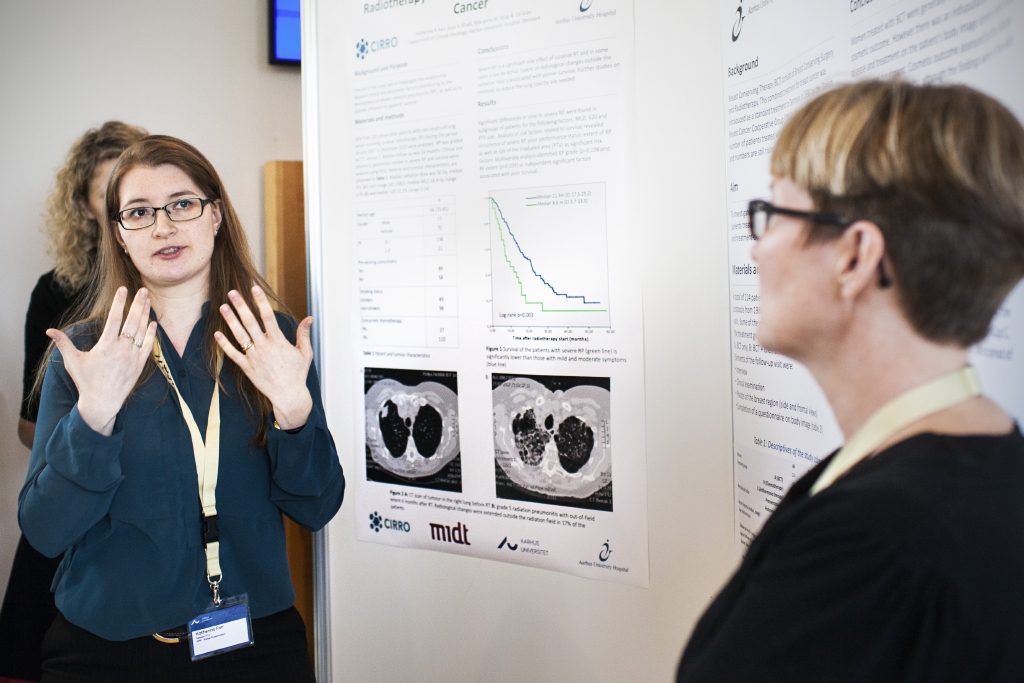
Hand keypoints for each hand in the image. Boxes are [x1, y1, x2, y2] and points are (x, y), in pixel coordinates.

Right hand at [47, 287, 157, 435]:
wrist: (102, 403)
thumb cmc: (86, 381)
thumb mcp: (73, 361)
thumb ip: (63, 343)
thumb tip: (49, 331)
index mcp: (105, 346)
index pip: (114, 319)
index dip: (119, 303)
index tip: (123, 289)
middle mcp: (121, 350)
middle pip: (132, 321)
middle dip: (137, 304)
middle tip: (142, 290)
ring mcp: (132, 357)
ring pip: (142, 331)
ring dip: (145, 315)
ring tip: (148, 300)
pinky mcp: (139, 365)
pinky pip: (148, 346)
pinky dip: (151, 333)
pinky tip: (153, 322)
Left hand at [215, 286, 313, 429]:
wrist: (288, 396)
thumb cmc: (297, 374)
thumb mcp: (305, 353)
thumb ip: (304, 334)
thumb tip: (309, 318)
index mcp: (279, 342)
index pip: (268, 317)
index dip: (261, 301)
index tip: (255, 289)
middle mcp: (265, 347)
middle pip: (250, 323)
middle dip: (240, 306)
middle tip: (232, 293)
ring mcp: (254, 358)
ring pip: (239, 336)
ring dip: (230, 321)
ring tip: (222, 307)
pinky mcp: (247, 368)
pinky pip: (233, 354)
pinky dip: (224, 344)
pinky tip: (217, 333)